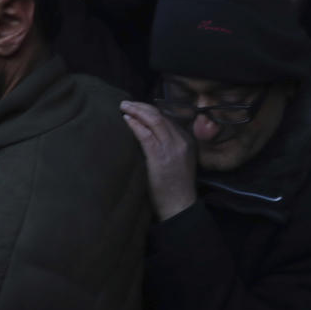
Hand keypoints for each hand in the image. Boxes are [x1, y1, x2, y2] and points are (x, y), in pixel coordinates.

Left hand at [120, 100, 197, 220]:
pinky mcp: (160, 157)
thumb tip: (148, 131)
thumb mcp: (179, 161)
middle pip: (160, 115)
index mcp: (186, 141)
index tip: (137, 107)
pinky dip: (135, 124)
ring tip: (124, 106)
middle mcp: (181, 141)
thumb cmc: (175, 187)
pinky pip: (146, 135)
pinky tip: (126, 119)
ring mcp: (171, 148)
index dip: (149, 110)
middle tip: (126, 102)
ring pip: (153, 120)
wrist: (179, 207)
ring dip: (136, 110)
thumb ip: (169, 145)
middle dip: (141, 106)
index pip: (166, 118)